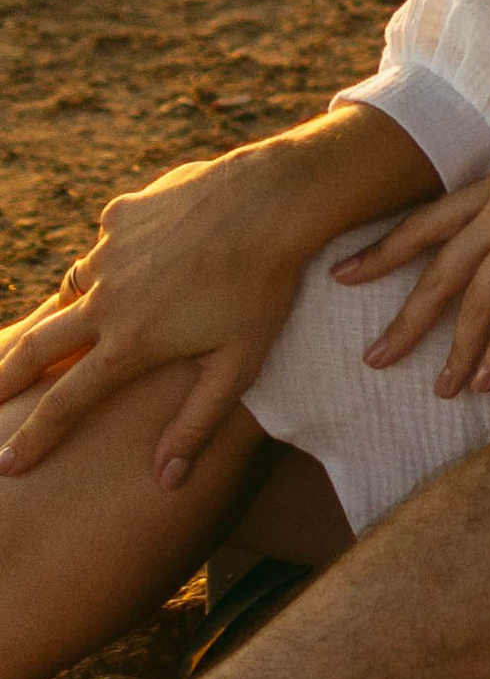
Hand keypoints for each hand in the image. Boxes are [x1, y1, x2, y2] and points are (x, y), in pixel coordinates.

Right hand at [0, 110, 435, 489]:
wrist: (273, 199)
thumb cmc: (265, 288)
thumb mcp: (239, 365)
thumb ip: (197, 423)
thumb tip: (166, 480)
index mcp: (130, 344)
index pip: (65, 404)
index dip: (32, 438)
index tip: (6, 463)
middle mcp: (107, 299)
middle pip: (38, 347)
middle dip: (5, 377)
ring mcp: (110, 251)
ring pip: (73, 291)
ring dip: (66, 313)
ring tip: (62, 328)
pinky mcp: (123, 213)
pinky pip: (106, 245)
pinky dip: (113, 261)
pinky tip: (138, 261)